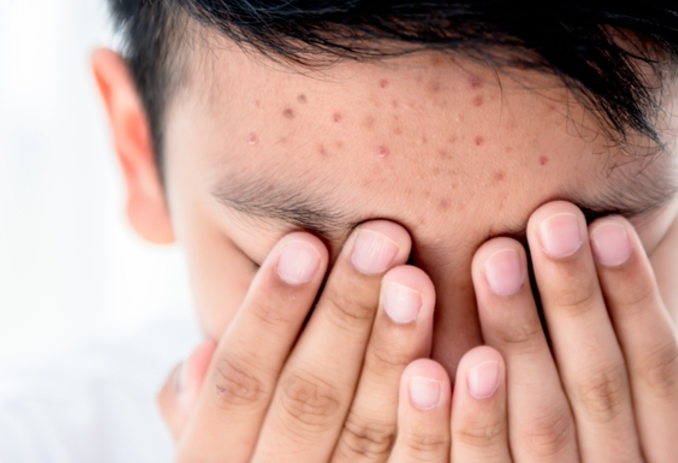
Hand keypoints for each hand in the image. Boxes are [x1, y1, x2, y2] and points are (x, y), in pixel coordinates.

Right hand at [159, 220, 443, 461]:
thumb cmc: (263, 460)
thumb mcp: (221, 447)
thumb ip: (211, 408)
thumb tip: (200, 354)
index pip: (238, 384)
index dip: (268, 313)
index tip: (305, 242)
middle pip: (308, 400)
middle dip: (345, 314)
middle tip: (382, 238)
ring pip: (371, 435)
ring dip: (395, 354)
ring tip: (420, 283)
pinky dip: (451, 423)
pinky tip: (477, 363)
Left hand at [394, 201, 677, 461]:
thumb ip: (664, 424)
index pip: (661, 378)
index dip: (636, 301)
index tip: (607, 226)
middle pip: (599, 391)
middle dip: (575, 300)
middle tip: (546, 219)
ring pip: (539, 429)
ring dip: (517, 339)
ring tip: (492, 258)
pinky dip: (455, 426)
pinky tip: (431, 365)